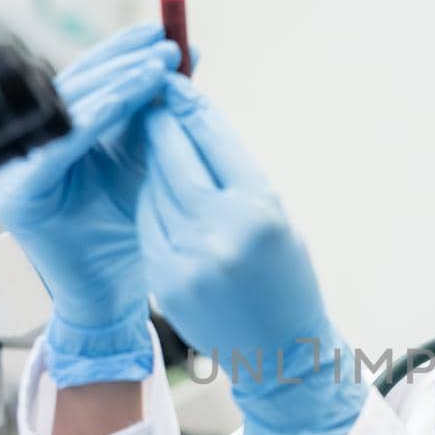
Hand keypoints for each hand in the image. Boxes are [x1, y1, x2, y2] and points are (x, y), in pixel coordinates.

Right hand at [0, 21, 184, 386]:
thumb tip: (189, 59)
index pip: (92, 80)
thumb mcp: (150, 162)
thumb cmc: (135, 233)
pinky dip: (94, 119)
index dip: (126, 54)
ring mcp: (18, 169)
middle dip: (124, 62)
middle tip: (166, 47)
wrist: (116, 297)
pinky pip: (57, 146)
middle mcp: (33, 144)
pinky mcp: (19, 195)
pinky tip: (127, 101)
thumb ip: (159, 116)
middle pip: (75, 85)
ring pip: (66, 108)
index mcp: (61, 133)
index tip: (167, 36)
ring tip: (155, 68)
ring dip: (114, 82)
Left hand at [136, 74, 367, 434]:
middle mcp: (221, 231)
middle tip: (150, 99)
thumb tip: (191, 120)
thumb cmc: (286, 278)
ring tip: (154, 147)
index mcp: (258, 208)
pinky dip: (150, 204)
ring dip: (151, 164)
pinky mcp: (164, 280)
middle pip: (172, 156)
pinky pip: (147, 225)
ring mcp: (187, 258)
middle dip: (159, 124)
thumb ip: (234, 172)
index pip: (211, 136)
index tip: (173, 81)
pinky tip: (157, 196)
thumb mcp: (275, 216)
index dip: (187, 103)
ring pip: (152, 188)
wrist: (282, 352)